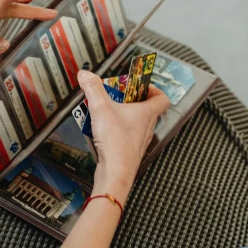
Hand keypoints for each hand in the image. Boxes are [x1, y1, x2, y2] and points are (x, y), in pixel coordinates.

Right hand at [77, 70, 169, 203]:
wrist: (116, 173)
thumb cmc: (116, 142)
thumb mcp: (101, 108)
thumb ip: (93, 88)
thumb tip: (85, 74)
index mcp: (147, 113)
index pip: (162, 98)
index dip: (154, 89)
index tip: (140, 85)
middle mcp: (147, 127)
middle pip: (147, 109)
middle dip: (133, 100)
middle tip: (118, 95)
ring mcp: (139, 140)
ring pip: (137, 123)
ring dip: (124, 115)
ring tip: (107, 111)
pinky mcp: (129, 151)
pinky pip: (127, 135)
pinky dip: (118, 129)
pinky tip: (103, 130)